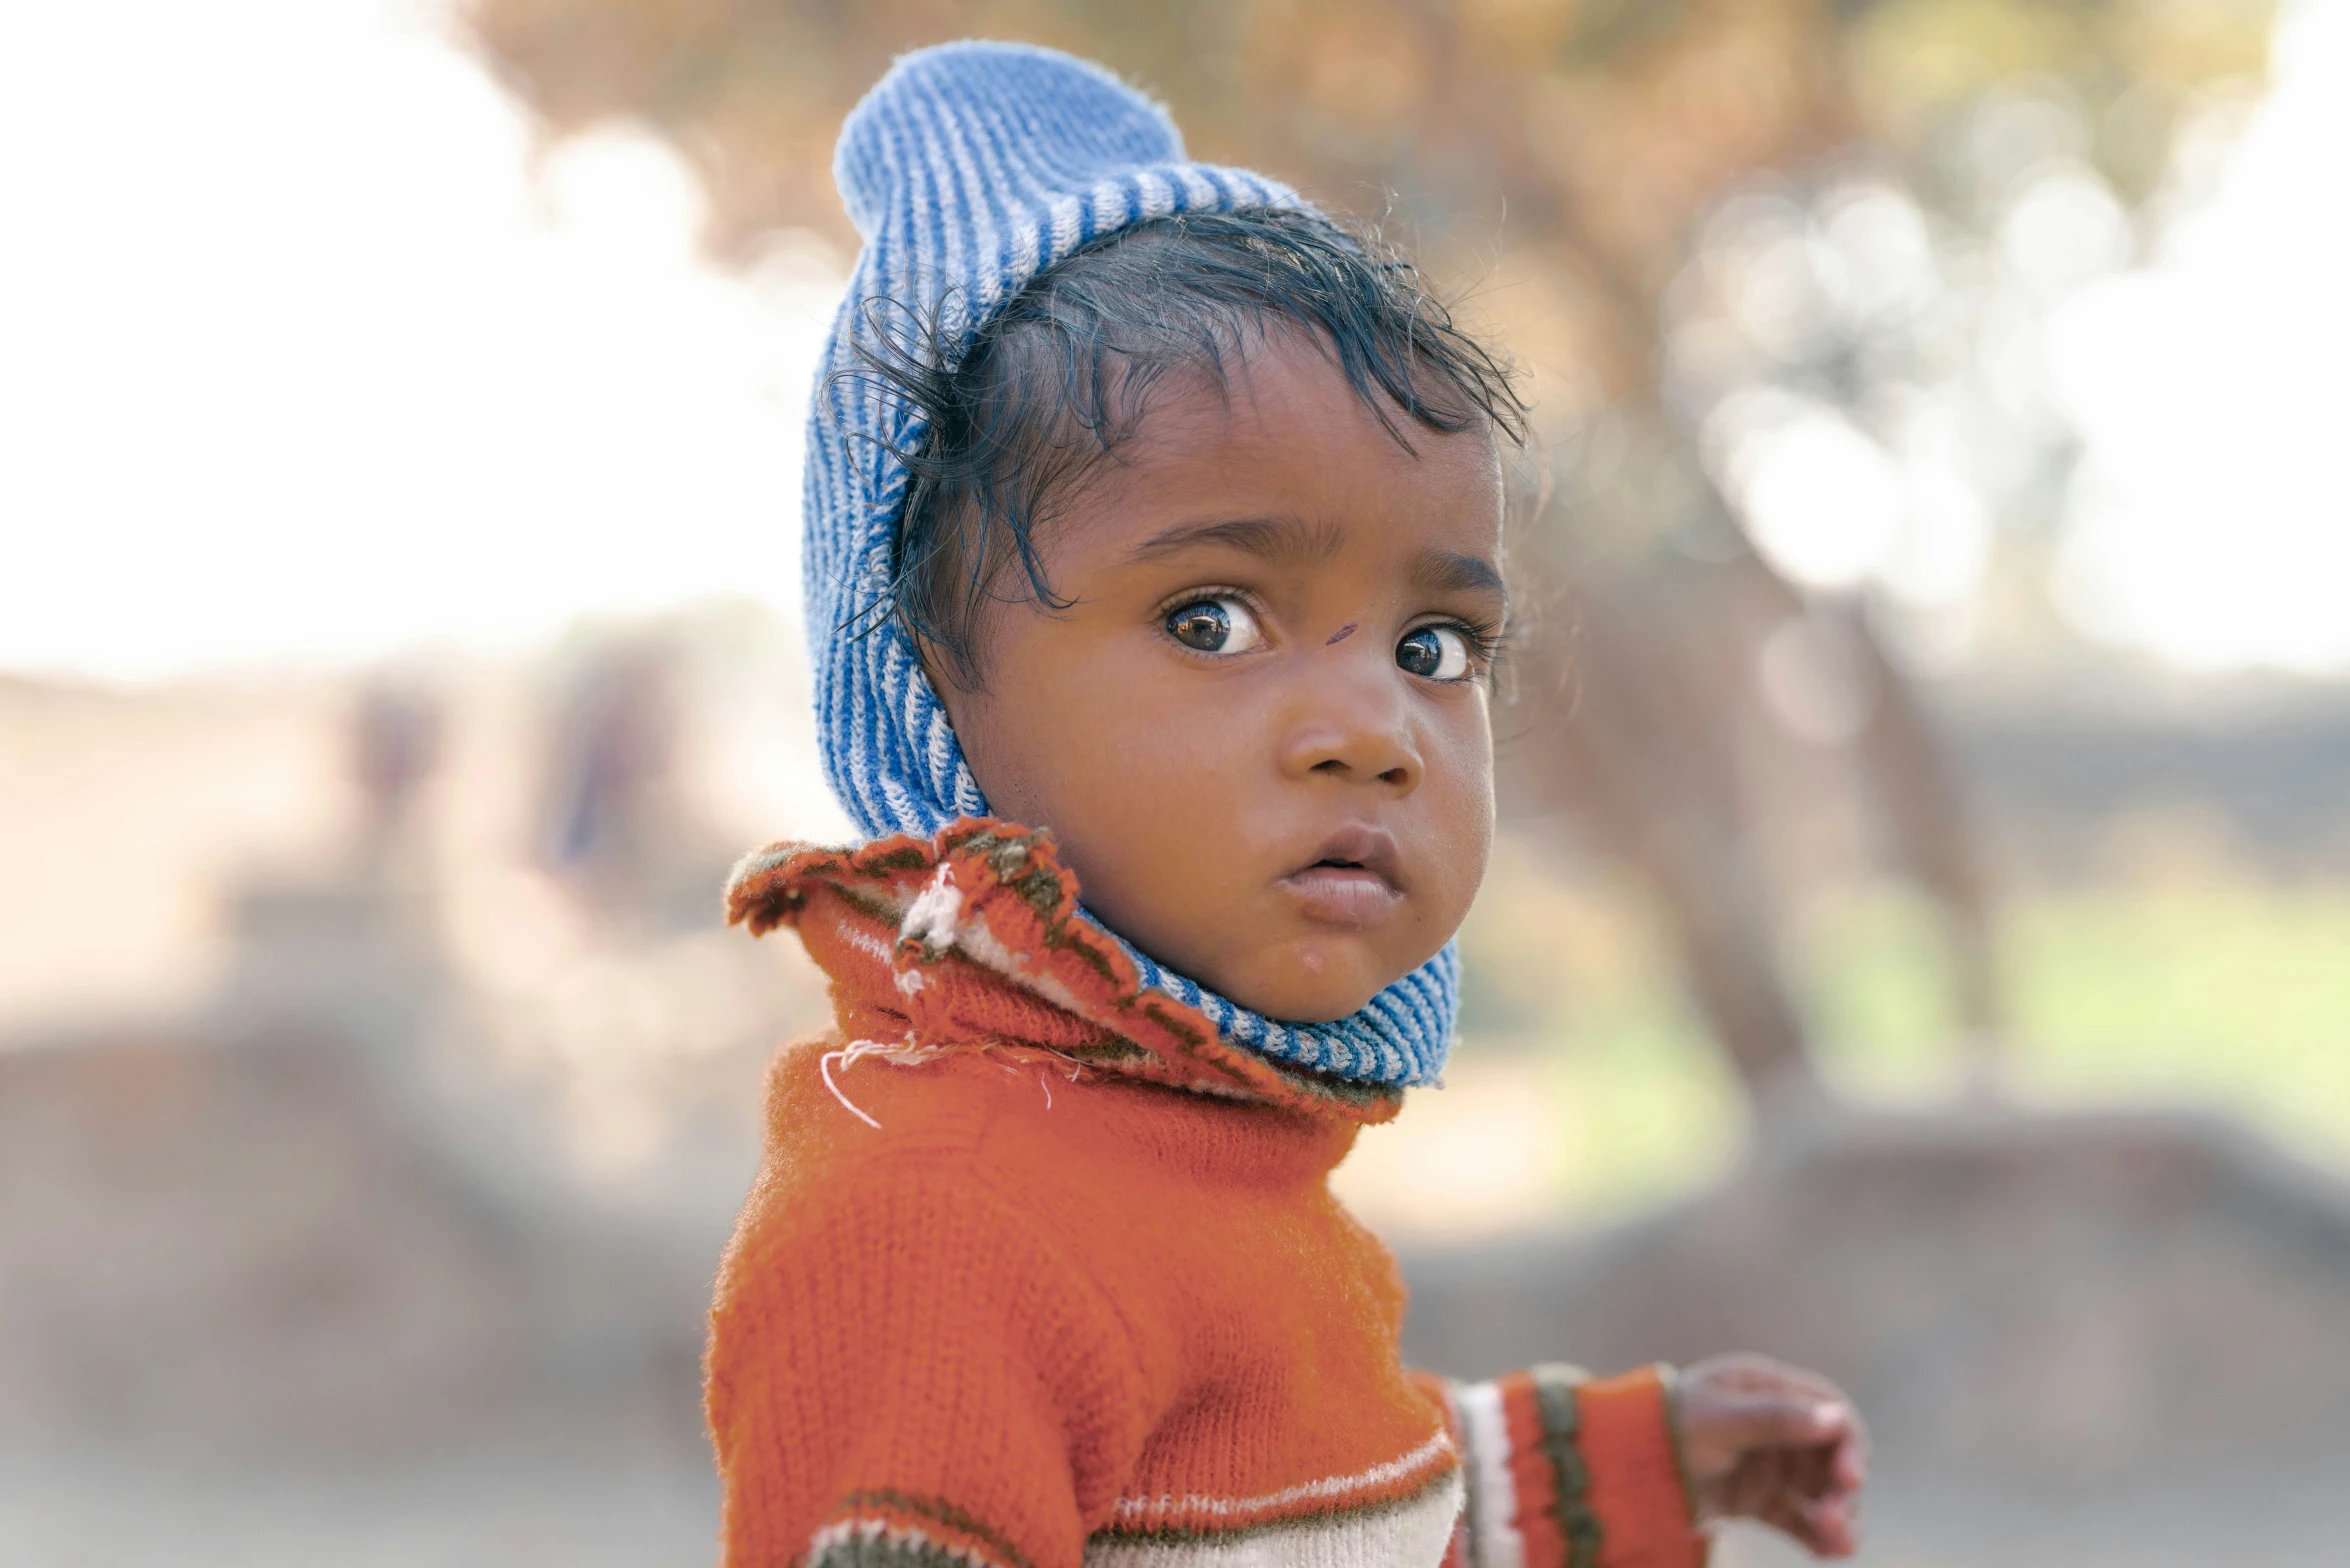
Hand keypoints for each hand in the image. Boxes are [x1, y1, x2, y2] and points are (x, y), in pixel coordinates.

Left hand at [1673, 1353, 1867, 1558]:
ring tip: (1842, 1545)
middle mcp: (1774, 1424)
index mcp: (1766, 1388)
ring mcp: (1767, 1463)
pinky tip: (1826, 1554)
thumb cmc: (1665, 1427)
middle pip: (1829, 1456)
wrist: (1622, 1468)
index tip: (1851, 1477)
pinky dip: (1815, 1535)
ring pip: (1818, 1492)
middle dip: (1840, 1490)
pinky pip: (1797, 1518)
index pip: (1828, 1411)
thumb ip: (1774, 1418)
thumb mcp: (1717, 1420)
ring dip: (1835, 1516)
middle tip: (1837, 1520)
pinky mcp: (1757, 1499)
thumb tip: (1836, 1419)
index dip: (1846, 1444)